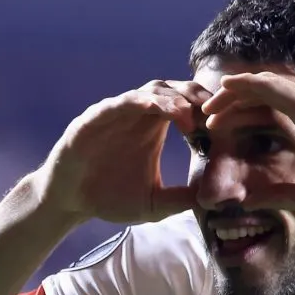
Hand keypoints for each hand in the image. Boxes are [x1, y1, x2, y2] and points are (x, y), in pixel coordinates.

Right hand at [33, 80, 211, 222]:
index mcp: (154, 129)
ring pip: (148, 92)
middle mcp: (137, 116)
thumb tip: (214, 201)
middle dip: (195, 96)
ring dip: (169, 99)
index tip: (224, 126)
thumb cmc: (110, 198)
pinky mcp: (93, 119)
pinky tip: (152, 107)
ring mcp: (116, 115)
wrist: (70, 201)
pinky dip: (136, 102)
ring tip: (187, 113)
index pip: (186, 107)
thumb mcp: (155, 204)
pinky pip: (117, 104)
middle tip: (214, 111)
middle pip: (173, 90)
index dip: (206, 111)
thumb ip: (181, 200)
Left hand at [200, 72, 294, 216]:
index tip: (219, 124)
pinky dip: (245, 84)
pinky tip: (225, 88)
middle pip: (264, 91)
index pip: (271, 104)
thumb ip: (278, 195)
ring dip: (234, 91)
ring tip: (208, 105)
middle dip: (233, 99)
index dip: (244, 109)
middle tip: (207, 113)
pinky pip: (269, 86)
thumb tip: (249, 201)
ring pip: (262, 84)